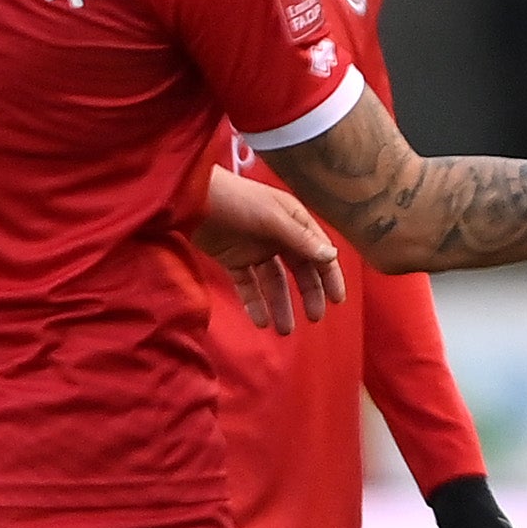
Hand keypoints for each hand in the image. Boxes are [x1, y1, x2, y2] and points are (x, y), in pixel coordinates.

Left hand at [196, 167, 344, 330]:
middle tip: (314, 319)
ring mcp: (255, 248)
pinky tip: (260, 321)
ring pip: (274, 282)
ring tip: (284, 330)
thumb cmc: (236, 201)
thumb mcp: (272, 218)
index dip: (330, 275)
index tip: (337, 300)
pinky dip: (254, 302)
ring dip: (281, 305)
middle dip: (308, 294)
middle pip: (300, 270)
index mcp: (293, 221)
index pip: (318, 252)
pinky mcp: (234, 259)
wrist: (189, 197)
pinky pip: (248, 285)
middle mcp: (278, 235)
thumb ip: (301, 239)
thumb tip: (332, 256)